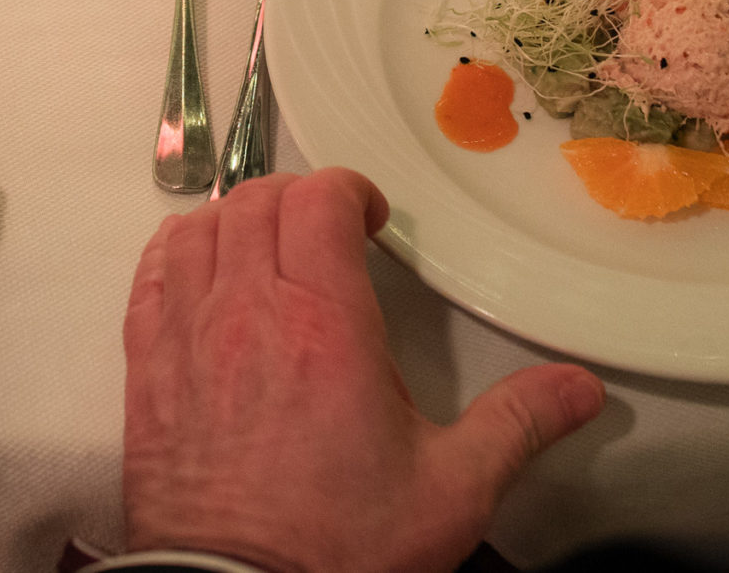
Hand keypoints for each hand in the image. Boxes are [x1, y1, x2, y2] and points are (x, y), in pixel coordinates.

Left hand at [122, 170, 603, 572]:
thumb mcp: (452, 490)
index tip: (370, 220)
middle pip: (257, 201)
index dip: (347, 191)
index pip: (319, 200)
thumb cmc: (338, 549)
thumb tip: (579, 389)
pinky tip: (198, 270)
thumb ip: (516, 424)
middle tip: (326, 230)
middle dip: (296, 199)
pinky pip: (149, 276)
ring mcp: (188, 336)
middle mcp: (248, 311)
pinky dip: (174, 254)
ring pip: (198, 228)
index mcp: (325, 323)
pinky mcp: (148, 371)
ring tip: (266, 246)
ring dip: (234, 219)